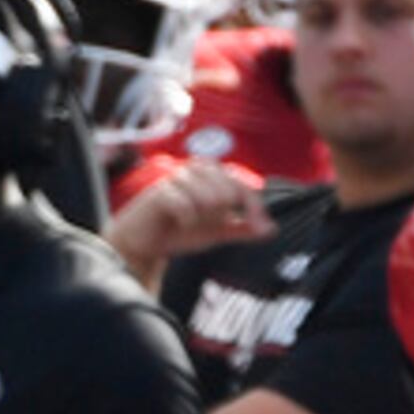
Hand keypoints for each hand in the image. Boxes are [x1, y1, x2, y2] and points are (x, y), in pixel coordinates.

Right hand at [107, 160, 269, 283]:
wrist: (142, 243)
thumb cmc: (177, 231)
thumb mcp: (216, 232)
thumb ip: (242, 229)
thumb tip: (271, 229)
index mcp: (213, 174)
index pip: (243, 186)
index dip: (254, 208)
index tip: (259, 228)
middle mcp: (196, 170)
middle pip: (229, 190)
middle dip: (222, 216)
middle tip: (207, 225)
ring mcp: (177, 179)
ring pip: (209, 197)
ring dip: (204, 218)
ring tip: (192, 223)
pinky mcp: (159, 192)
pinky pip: (185, 204)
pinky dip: (187, 219)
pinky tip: (181, 224)